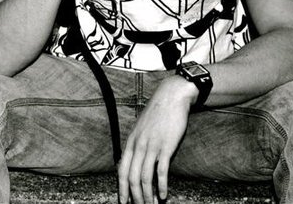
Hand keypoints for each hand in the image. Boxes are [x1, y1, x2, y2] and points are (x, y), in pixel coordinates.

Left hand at [118, 77, 197, 203]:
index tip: (123, 201)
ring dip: (148, 194)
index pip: (122, 169)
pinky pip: (161, 170)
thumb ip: (138, 143)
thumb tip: (136, 159)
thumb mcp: (141, 128)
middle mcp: (138, 145)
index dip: (122, 187)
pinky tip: (163, 195)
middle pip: (131, 176)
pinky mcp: (165, 146)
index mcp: (131, 142)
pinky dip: (161, 185)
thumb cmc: (158, 114)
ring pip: (145, 176)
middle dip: (135, 196)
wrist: (170, 98)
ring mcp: (151, 146)